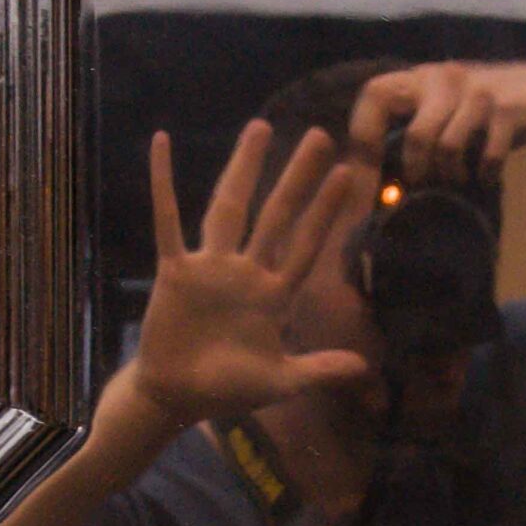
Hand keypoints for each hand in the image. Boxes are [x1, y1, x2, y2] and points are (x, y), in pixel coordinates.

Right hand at [133, 121, 370, 425]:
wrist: (177, 398)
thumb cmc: (227, 390)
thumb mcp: (280, 382)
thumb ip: (319, 370)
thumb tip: (364, 368)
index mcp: (274, 295)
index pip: (306, 244)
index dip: (325, 212)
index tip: (347, 176)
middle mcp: (246, 271)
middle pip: (277, 214)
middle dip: (298, 176)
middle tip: (322, 136)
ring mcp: (210, 267)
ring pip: (230, 206)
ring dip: (244, 167)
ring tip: (261, 127)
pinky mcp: (175, 270)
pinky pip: (168, 220)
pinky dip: (164, 183)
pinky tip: (161, 145)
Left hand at [347, 60, 525, 183]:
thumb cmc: (488, 105)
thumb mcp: (447, 104)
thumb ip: (415, 124)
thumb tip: (380, 174)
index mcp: (422, 77)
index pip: (374, 95)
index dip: (364, 139)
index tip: (366, 177)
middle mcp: (445, 79)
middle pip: (414, 132)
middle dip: (414, 168)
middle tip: (419, 187)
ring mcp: (478, 93)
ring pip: (447, 148)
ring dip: (451, 175)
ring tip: (457, 180)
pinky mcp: (508, 110)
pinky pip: (486, 155)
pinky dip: (484, 173)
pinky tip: (485, 177)